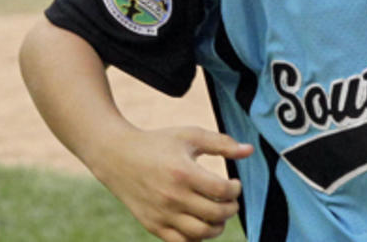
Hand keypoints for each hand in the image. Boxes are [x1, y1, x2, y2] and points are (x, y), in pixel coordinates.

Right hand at [87, 125, 252, 241]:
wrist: (116, 156)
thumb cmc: (158, 143)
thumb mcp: (190, 136)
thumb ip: (222, 143)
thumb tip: (249, 150)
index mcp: (183, 173)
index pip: (222, 191)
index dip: (235, 189)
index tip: (234, 184)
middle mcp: (172, 197)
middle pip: (215, 214)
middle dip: (231, 208)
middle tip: (230, 200)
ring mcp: (161, 214)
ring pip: (200, 233)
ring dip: (217, 226)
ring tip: (218, 214)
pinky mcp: (152, 225)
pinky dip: (196, 238)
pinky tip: (201, 223)